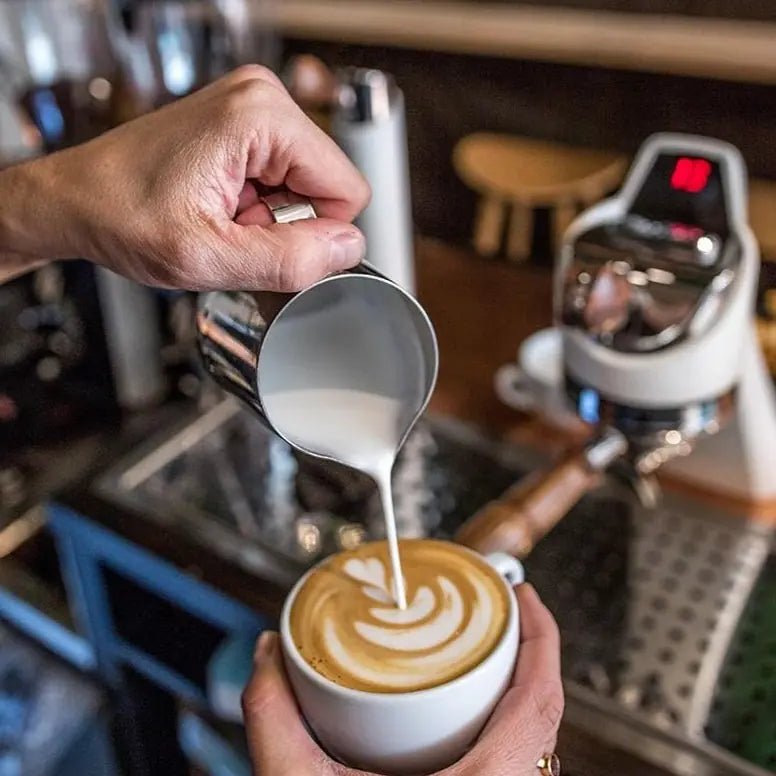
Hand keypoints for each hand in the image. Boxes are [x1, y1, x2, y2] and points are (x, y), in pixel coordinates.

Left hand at [0, 65, 369, 289]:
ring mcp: (254, 108)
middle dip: (289, 224)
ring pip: (309, 187)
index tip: (258, 239)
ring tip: (221, 218)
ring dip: (271, 218)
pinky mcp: (245, 124)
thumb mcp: (206, 257)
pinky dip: (259, 207)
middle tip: (232, 229)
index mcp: (261, 116)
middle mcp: (262, 98)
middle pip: (328, 186)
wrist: (77, 200)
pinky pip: (285, 179)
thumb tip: (349, 249)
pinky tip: (221, 208)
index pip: (348, 191)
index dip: (313, 234)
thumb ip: (288, 259)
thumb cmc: (121, 214)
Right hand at [242, 583, 563, 775]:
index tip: (525, 595)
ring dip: (517, 689)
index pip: (542, 697)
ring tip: (488, 653)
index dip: (541, 636)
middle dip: (525, 652)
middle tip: (499, 612)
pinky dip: (504, 725)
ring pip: (534, 741)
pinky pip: (517, 763)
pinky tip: (473, 715)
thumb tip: (269, 654)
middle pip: (542, 711)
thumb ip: (275, 719)